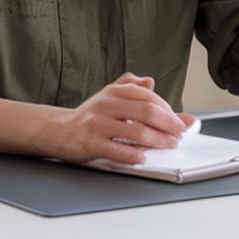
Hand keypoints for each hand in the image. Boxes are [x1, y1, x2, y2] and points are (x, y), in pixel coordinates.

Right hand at [49, 73, 194, 164]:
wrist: (59, 130)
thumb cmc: (91, 115)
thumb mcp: (111, 96)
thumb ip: (134, 89)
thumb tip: (152, 81)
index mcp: (114, 91)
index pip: (149, 97)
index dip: (168, 110)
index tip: (180, 122)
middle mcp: (106, 104)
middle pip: (147, 112)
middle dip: (168, 125)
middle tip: (179, 134)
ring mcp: (97, 123)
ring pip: (136, 131)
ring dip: (157, 141)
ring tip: (168, 145)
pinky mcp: (89, 143)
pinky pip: (116, 149)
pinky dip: (133, 155)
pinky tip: (144, 157)